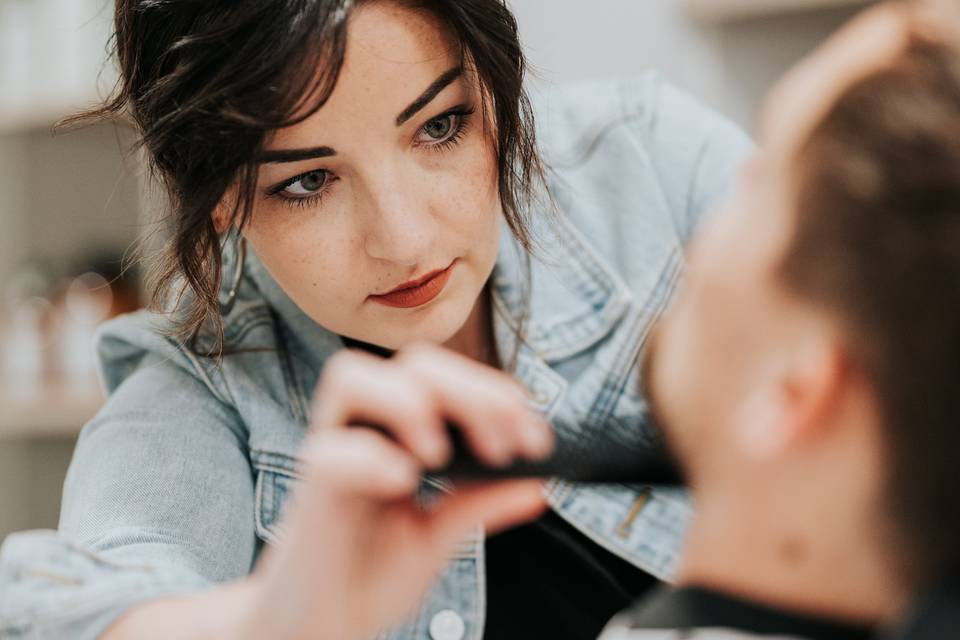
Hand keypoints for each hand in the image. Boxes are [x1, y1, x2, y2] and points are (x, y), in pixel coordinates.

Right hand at [241, 344, 553, 639]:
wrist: (316, 628)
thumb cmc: (367, 575)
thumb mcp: (437, 537)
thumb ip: (479, 505)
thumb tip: (539, 484)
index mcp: (395, 430)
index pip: (446, 376)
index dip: (496, 393)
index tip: (538, 439)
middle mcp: (362, 429)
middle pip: (413, 362)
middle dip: (472, 390)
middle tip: (504, 445)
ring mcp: (332, 453)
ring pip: (351, 375)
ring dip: (410, 402)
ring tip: (439, 455)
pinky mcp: (310, 493)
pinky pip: (331, 453)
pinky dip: (372, 459)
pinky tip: (403, 484)